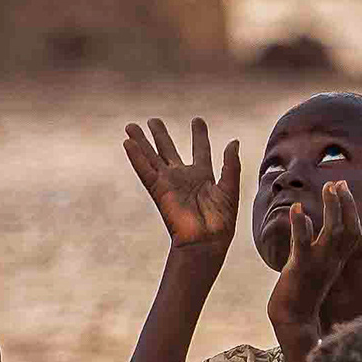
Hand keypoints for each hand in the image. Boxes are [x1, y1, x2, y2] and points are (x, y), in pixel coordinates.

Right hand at [124, 117, 239, 253]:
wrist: (206, 241)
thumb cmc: (221, 221)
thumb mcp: (230, 188)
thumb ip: (231, 165)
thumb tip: (233, 142)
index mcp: (203, 176)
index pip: (201, 149)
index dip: (199, 134)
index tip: (197, 120)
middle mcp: (184, 177)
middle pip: (169, 150)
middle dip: (160, 135)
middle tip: (152, 120)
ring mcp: (169, 183)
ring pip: (152, 157)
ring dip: (141, 142)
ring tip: (130, 126)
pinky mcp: (159, 190)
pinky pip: (145, 170)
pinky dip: (136, 157)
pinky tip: (128, 143)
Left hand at [264, 179, 361, 361]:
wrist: (292, 320)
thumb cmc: (300, 294)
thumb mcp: (313, 268)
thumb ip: (315, 249)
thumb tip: (311, 229)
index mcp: (336, 261)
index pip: (354, 232)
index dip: (351, 209)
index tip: (343, 187)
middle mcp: (332, 261)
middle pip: (349, 229)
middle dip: (346, 204)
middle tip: (337, 182)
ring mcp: (318, 265)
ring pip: (333, 233)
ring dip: (332, 208)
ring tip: (327, 187)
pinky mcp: (300, 269)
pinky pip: (303, 243)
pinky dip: (301, 224)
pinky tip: (297, 208)